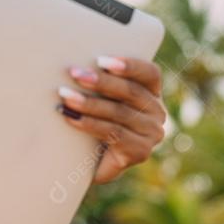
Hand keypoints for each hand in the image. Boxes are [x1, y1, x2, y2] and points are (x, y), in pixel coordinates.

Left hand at [57, 55, 166, 184]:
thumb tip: (74, 62)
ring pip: (120, 113)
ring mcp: (151, 134)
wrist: (88, 162)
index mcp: (151, 93)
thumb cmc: (91, 120)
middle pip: (131, 92)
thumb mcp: (98, 97)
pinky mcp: (140, 152)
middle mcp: (157, 113)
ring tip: (65, 96)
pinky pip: (114, 133)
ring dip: (90, 103)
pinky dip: (89, 124)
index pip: (150, 73)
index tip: (101, 60)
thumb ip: (97, 80)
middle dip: (101, 82)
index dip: (129, 65)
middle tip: (74, 73)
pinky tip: (70, 117)